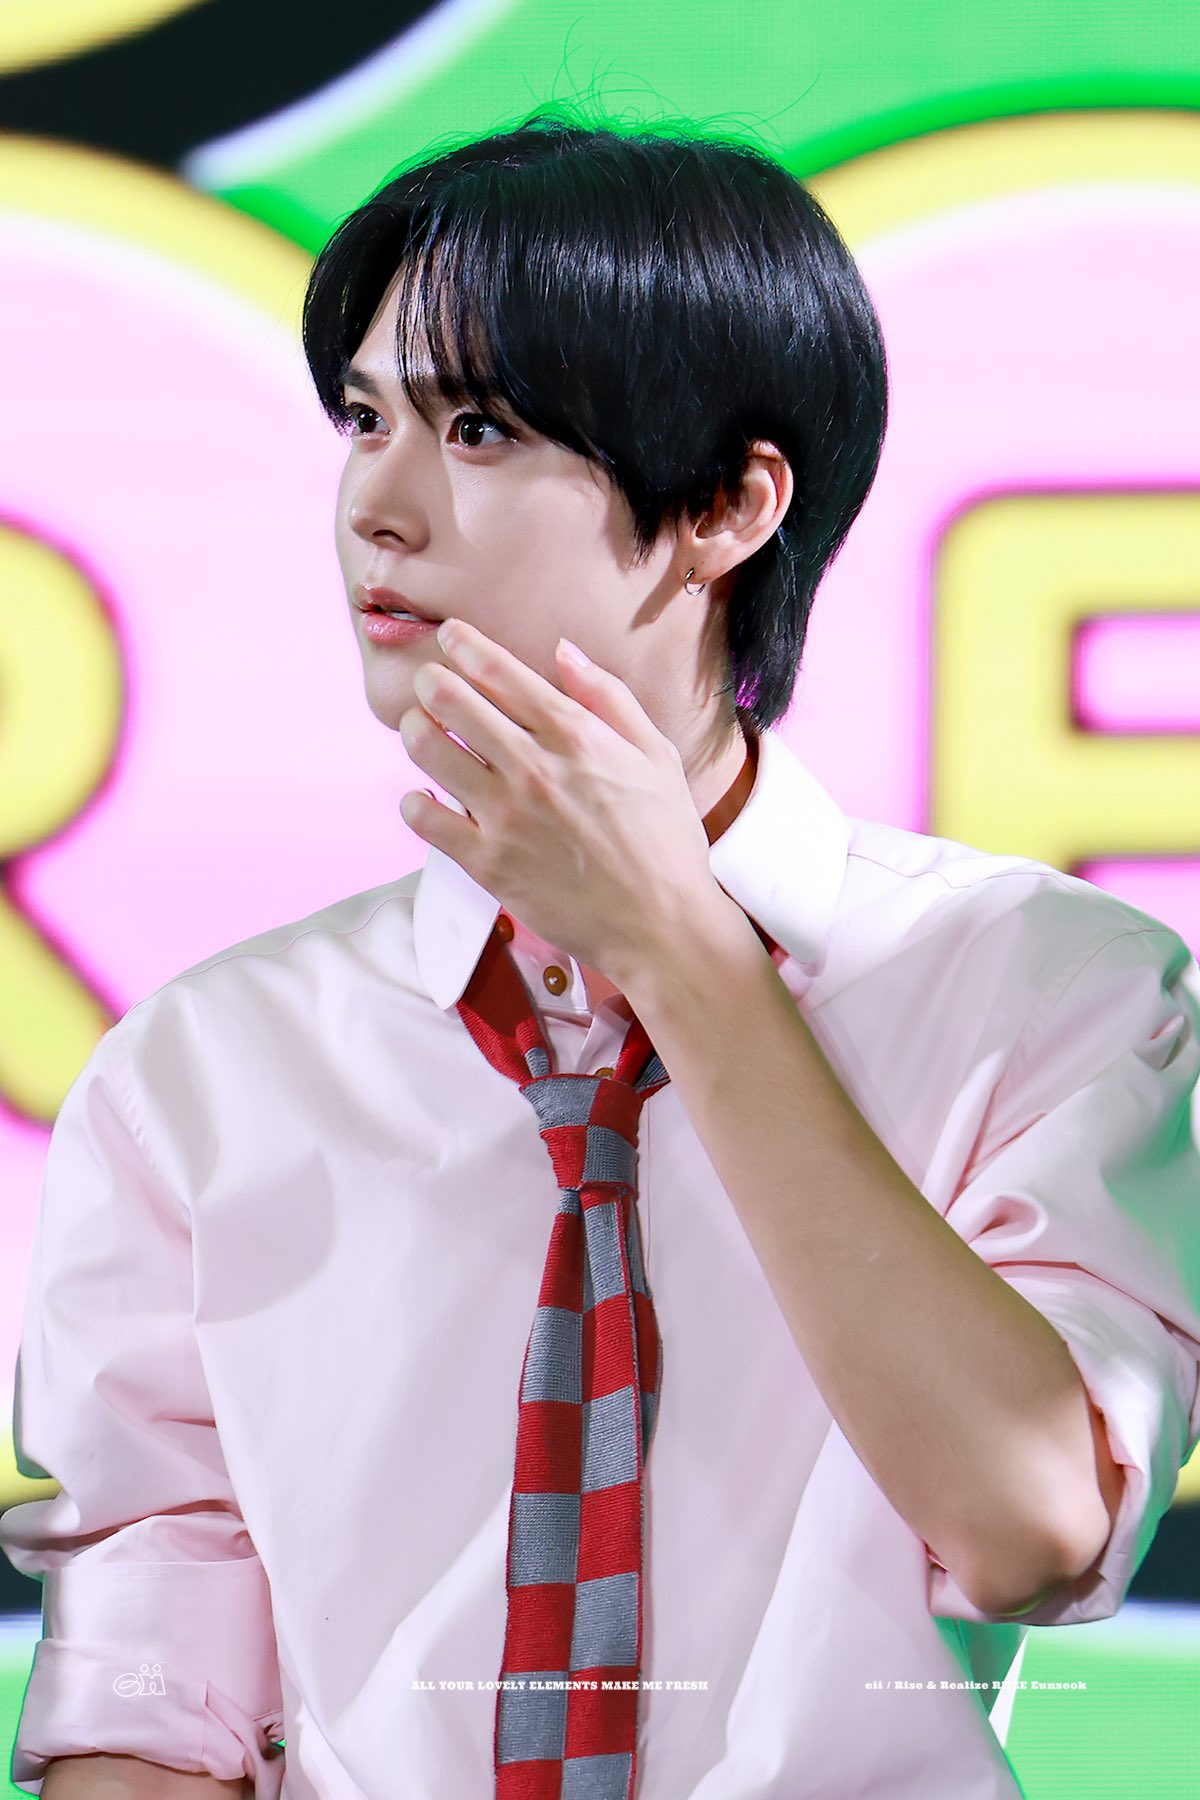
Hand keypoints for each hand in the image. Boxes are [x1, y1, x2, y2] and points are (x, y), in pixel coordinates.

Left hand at [397, 619, 727, 986]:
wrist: (662, 925)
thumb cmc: (666, 842)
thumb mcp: (656, 755)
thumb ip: (608, 697)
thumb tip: (564, 651)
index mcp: (575, 734)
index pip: (497, 670)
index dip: (462, 644)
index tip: (450, 637)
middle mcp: (534, 766)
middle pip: (449, 699)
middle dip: (430, 682)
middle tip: (429, 685)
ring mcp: (506, 815)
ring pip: (426, 749)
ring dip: (415, 731)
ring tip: (423, 734)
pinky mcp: (487, 863)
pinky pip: (424, 819)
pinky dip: (414, 803)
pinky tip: (425, 798)